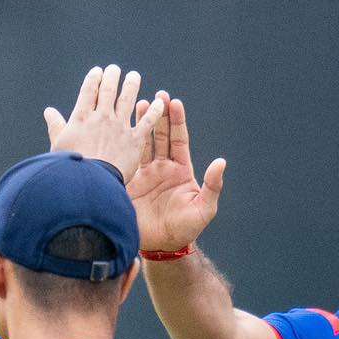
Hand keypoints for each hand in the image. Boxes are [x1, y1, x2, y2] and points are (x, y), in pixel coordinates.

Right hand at [43, 65, 165, 181]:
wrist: (90, 181)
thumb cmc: (70, 167)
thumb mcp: (59, 144)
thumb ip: (56, 126)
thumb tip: (49, 111)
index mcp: (81, 116)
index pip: (88, 91)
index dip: (93, 79)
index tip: (98, 71)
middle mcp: (101, 117)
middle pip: (108, 91)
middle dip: (112, 77)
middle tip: (115, 69)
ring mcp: (119, 127)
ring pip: (127, 100)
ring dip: (131, 85)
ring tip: (134, 76)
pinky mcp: (134, 140)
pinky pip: (147, 122)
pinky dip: (154, 111)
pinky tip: (160, 102)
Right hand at [126, 94, 225, 252]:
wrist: (160, 245)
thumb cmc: (186, 229)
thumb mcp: (204, 209)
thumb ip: (212, 186)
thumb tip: (221, 162)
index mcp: (180, 170)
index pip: (178, 140)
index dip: (177, 121)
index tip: (175, 102)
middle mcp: (162, 167)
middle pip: (160, 135)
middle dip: (158, 114)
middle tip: (156, 93)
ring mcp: (144, 172)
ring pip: (142, 142)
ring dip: (140, 123)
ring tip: (138, 102)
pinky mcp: (128, 180)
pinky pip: (125, 157)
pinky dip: (123, 141)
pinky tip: (117, 127)